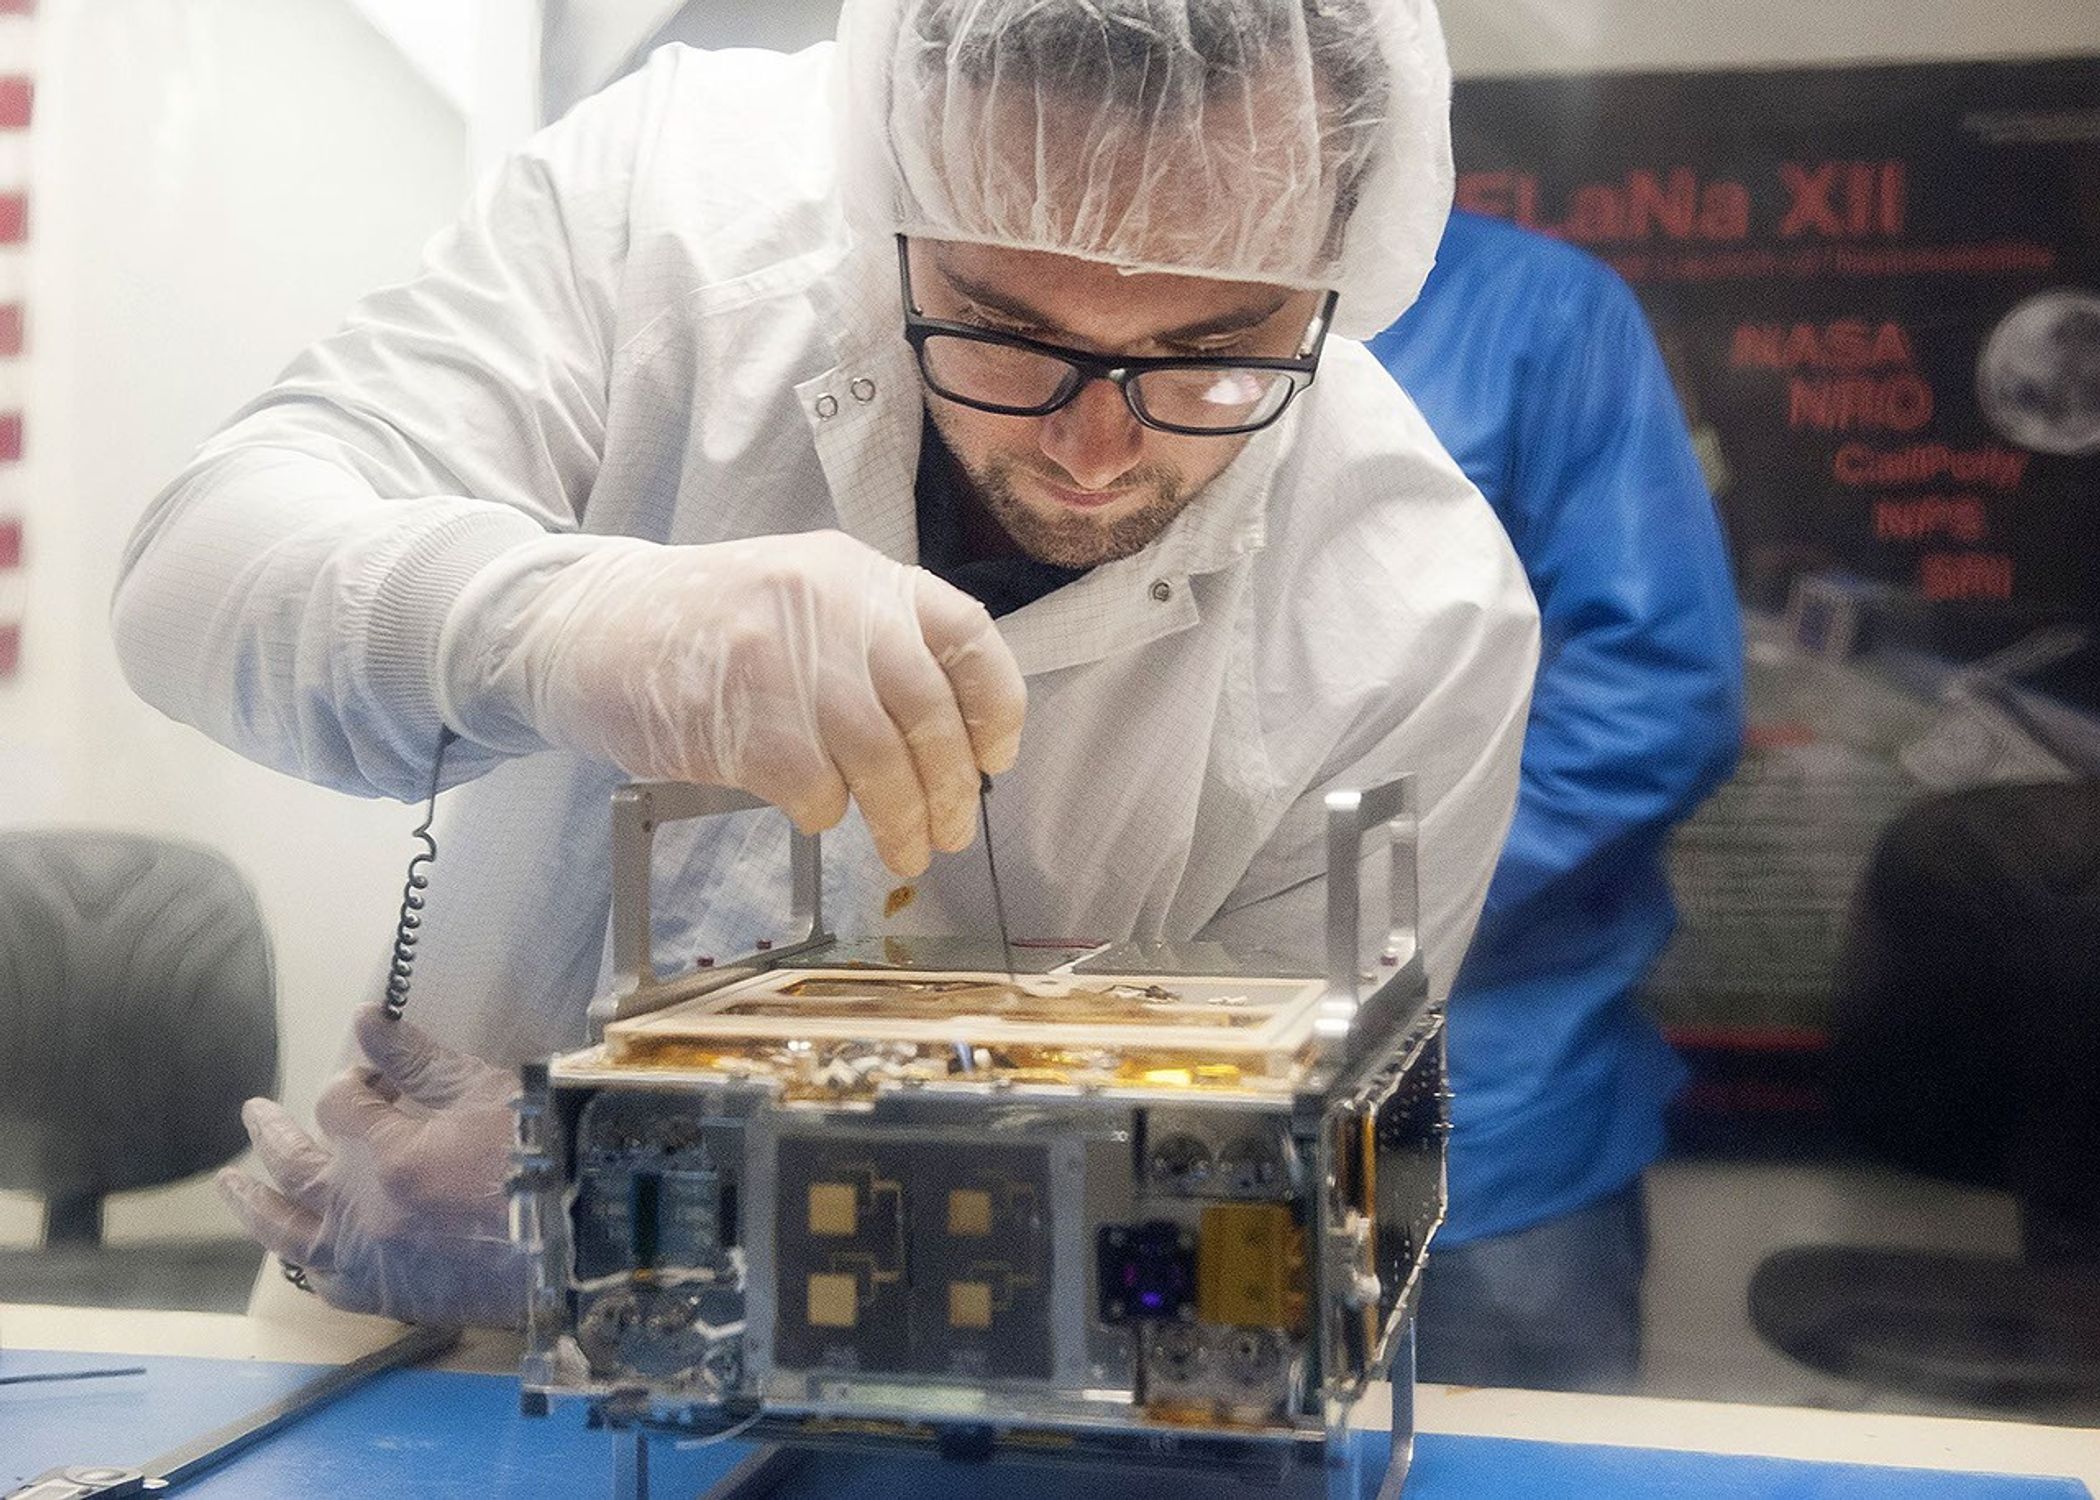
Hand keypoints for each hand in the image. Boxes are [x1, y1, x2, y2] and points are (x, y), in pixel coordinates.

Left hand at [218, 1004, 521, 1328]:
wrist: (584, 1242)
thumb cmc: (544, 1158)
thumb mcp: (485, 1094)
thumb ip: (419, 1059)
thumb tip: (366, 1016)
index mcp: (386, 1154)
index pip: (339, 1104)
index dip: (354, 1082)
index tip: (376, 1077)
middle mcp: (361, 1212)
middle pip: (294, 1167)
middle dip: (273, 1134)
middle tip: (255, 1113)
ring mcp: (370, 1261)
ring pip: (290, 1234)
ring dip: (255, 1206)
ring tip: (232, 1185)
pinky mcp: (391, 1298)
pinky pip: (328, 1285)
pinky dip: (307, 1264)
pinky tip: (299, 1254)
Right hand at [445, 530, 1026, 876]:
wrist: (586, 624)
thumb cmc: (706, 628)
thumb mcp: (803, 600)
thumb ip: (874, 646)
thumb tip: (954, 740)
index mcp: (860, 573)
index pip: (965, 632)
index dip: (996, 704)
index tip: (996, 758)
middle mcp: (833, 603)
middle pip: (929, 712)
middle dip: (953, 789)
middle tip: (951, 833)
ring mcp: (786, 657)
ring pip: (881, 760)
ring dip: (903, 820)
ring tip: (906, 852)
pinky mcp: (740, 716)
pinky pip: (815, 787)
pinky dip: (827, 814)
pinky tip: (815, 813)